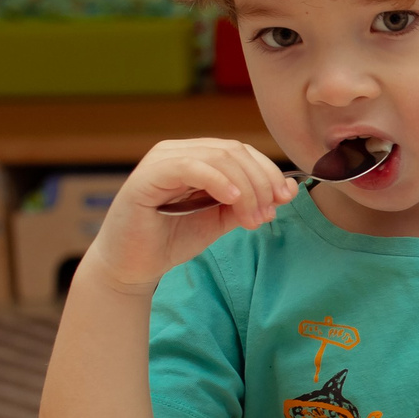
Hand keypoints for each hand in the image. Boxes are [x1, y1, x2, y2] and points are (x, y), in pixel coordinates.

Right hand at [82, 139, 297, 294]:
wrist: (132, 266)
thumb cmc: (171, 240)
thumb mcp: (220, 219)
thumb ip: (249, 203)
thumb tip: (286, 189)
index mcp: (196, 157)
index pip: (241, 151)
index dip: (268, 172)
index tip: (285, 199)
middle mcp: (178, 151)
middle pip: (234, 152)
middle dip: (260, 183)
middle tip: (267, 216)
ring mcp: (161, 160)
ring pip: (218, 158)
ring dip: (245, 188)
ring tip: (252, 218)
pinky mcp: (147, 176)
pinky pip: (189, 167)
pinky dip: (217, 180)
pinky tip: (232, 200)